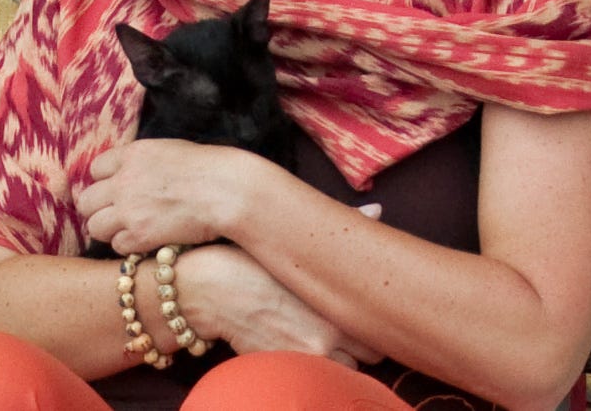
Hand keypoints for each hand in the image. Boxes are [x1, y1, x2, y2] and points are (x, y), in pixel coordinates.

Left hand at [78, 139, 264, 252]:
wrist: (227, 190)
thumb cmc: (210, 168)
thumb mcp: (170, 151)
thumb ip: (144, 161)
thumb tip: (134, 171)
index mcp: (133, 154)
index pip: (95, 169)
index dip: (105, 181)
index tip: (117, 190)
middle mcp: (124, 180)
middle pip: (86, 200)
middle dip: (99, 209)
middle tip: (117, 214)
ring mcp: (129, 209)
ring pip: (94, 226)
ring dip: (110, 230)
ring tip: (130, 230)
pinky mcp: (139, 235)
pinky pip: (117, 246)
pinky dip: (129, 245)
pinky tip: (146, 240)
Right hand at [179, 243, 383, 369]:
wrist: (211, 288)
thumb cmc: (256, 261)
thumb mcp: (299, 245)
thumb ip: (344, 226)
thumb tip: (378, 209)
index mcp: (336, 303)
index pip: (379, 331)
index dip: (373, 321)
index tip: (362, 310)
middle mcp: (326, 336)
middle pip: (369, 355)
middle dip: (361, 343)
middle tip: (345, 324)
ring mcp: (304, 358)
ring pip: (345, 371)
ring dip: (340, 357)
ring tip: (321, 334)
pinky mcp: (285, 371)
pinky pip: (317, 379)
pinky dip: (316, 368)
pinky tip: (301, 343)